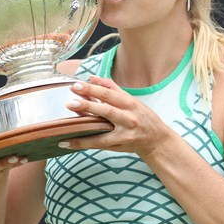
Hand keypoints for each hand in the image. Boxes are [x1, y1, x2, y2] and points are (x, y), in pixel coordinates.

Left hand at [60, 75, 175, 156]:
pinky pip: (99, 143)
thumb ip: (113, 89)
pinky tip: (68, 141)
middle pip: (107, 109)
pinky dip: (83, 142)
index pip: (110, 93)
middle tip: (70, 101)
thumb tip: (93, 78)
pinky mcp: (120, 145)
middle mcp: (128, 117)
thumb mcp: (132, 100)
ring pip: (103, 127)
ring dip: (84, 124)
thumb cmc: (143, 117)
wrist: (156, 140)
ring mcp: (124, 132)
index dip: (93, 89)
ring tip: (66, 123)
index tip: (77, 85)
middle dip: (88, 105)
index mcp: (130, 103)